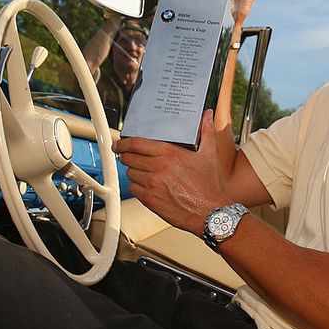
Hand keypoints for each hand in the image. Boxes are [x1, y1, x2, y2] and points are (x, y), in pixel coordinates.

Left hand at [113, 110, 231, 234]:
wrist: (210, 213)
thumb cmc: (209, 186)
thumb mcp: (210, 155)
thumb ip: (206, 132)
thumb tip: (207, 116)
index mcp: (170, 153)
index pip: (137, 143)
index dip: (123, 143)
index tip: (119, 144)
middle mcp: (158, 167)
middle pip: (129, 158)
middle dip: (126, 156)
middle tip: (128, 157)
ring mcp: (152, 184)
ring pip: (130, 173)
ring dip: (133, 171)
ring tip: (142, 172)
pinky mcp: (150, 199)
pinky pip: (133, 189)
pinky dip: (136, 186)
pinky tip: (146, 185)